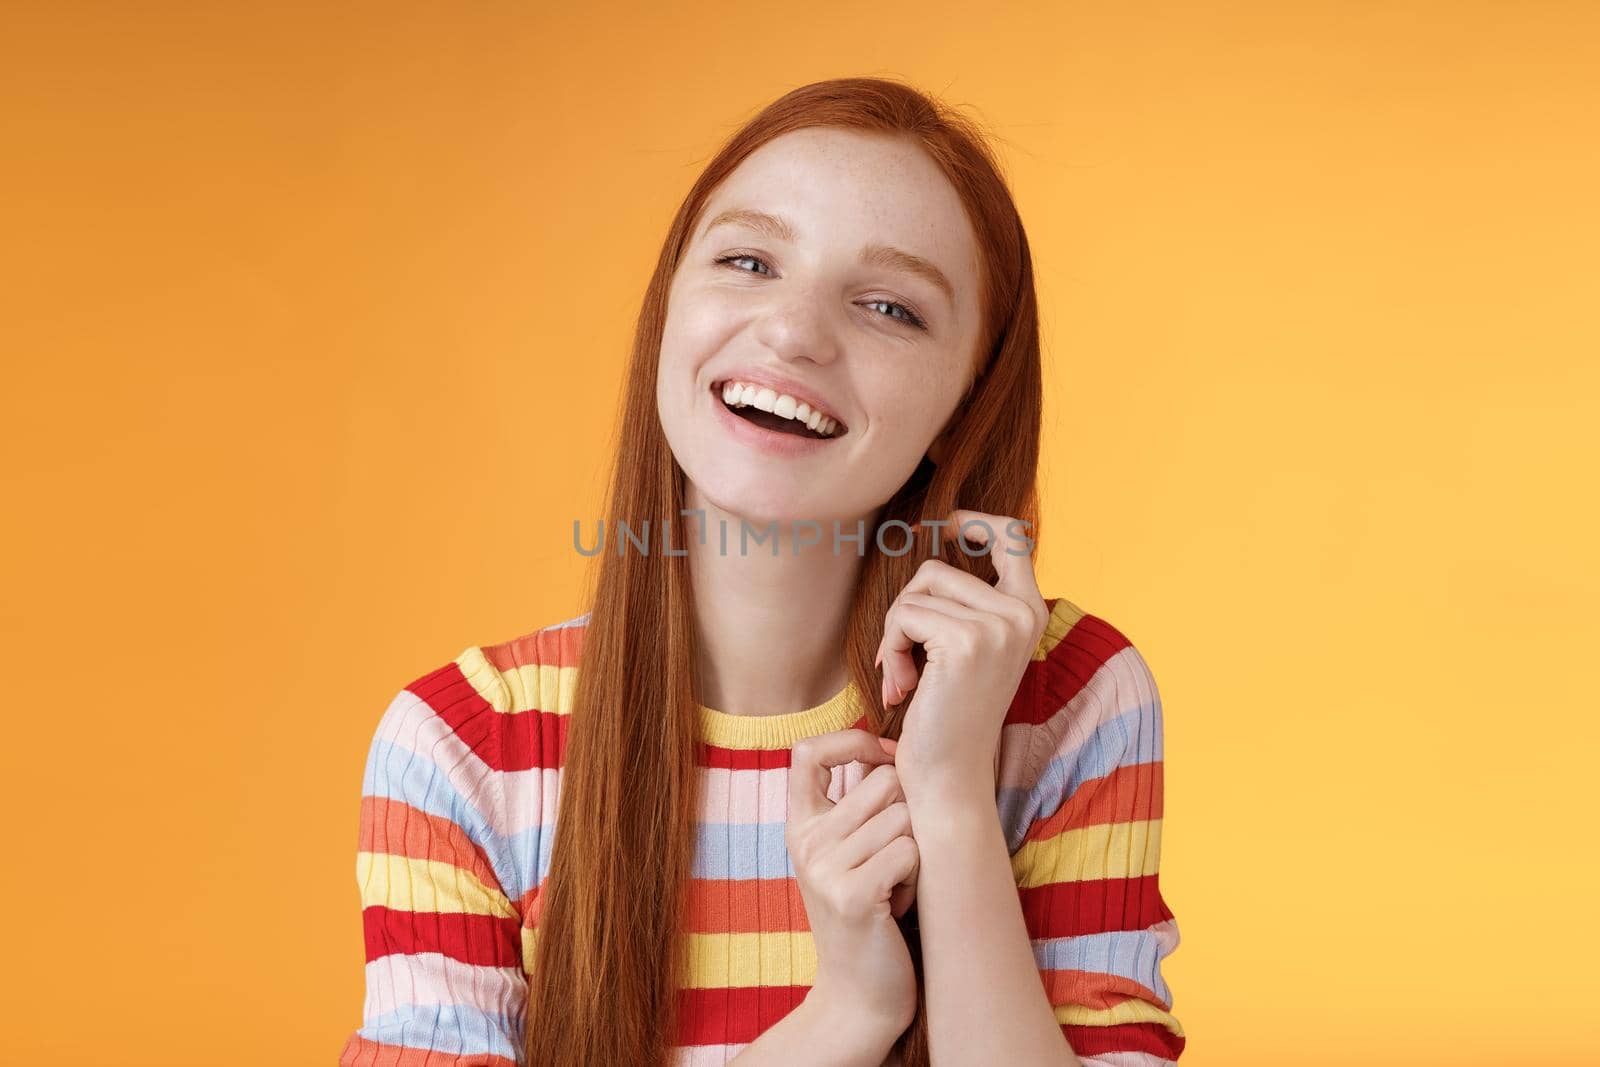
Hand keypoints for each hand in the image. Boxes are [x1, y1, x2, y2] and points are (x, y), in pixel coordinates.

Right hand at [787, 729, 920, 1035]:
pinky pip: (910, 852)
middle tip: (895, 857)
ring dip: (915, 850)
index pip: (807, 751)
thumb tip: (891, 746)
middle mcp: (804, 842)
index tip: (883, 757)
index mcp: (799, 826)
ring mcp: (824, 869)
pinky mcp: (851, 897)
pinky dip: (918, 877)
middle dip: (908, 813)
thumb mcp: (846, 854)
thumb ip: (855, 804)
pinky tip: (899, 904)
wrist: (859, 997)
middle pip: (883, 780)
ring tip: (896, 884)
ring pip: (903, 817)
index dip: (852, 740)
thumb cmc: (868, 916)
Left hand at [873, 508, 1049, 801]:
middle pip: (936, 569)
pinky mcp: (966, 641)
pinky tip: (901, 686)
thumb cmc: (947, 714)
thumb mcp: (967, 649)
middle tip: (902, 658)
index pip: (1013, 538)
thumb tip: (933, 537)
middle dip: (906, 611)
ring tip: (905, 678)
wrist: (949, 775)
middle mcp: (1023, 614)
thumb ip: (965, 603)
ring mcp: (998, 625)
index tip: (946, 524)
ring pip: (916, 593)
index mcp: (1030, 612)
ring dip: (895, 634)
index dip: (975, 521)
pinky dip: (890, 648)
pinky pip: (904, 616)